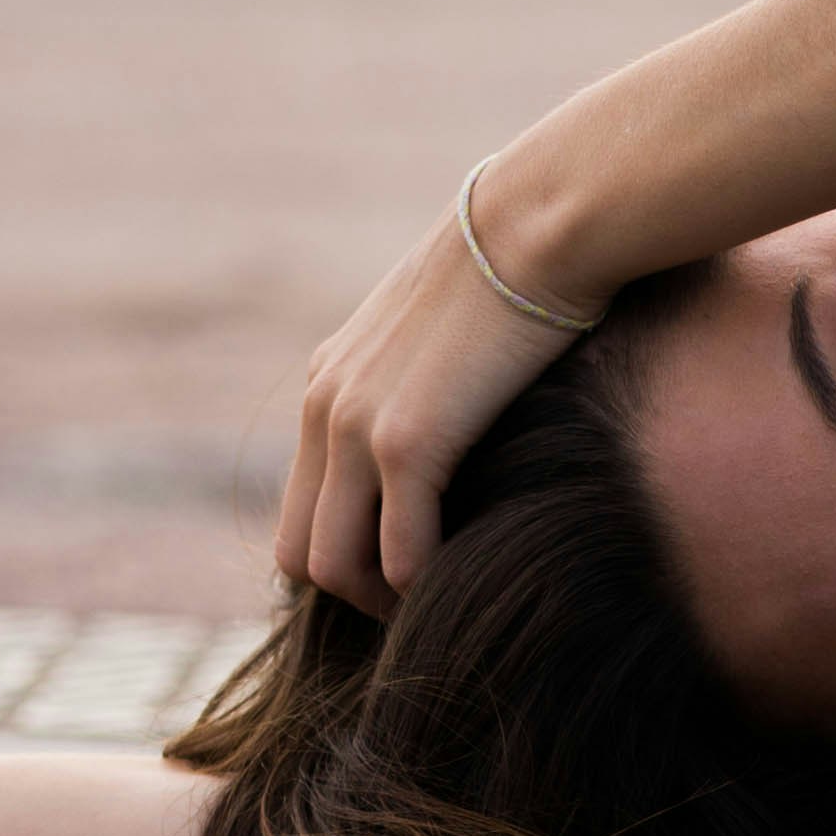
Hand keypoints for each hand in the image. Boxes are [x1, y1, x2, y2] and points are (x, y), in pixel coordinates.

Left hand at [277, 196, 593, 620]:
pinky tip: (466, 577)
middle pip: (299, 550)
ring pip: (333, 567)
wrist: (536, 226)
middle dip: (352, 595)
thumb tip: (471, 404)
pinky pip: (401, 556)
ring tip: (439, 605)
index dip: (346, 553)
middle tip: (418, 609)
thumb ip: (433, 375)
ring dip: (383, 602)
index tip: (405, 570)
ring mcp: (358, 428)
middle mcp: (326, 407)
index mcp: (329, 382)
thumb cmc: (521, 268)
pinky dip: (426, 585)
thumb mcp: (449, 326)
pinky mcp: (407, 443)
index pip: (301, 504)